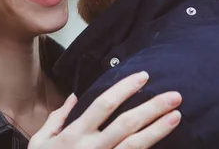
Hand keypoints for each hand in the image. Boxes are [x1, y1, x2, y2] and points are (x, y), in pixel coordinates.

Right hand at [28, 72, 180, 148]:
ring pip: (135, 145)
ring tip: (177, 116)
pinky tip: (166, 144)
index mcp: (75, 133)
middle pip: (127, 123)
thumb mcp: (40, 141)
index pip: (104, 104)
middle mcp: (93, 148)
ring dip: (158, 130)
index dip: (125, 88)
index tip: (143, 77)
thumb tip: (74, 97)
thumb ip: (57, 118)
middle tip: (175, 95)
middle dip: (152, 107)